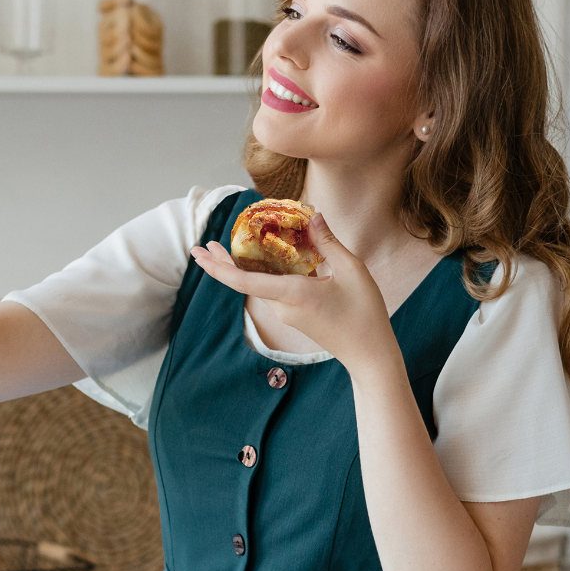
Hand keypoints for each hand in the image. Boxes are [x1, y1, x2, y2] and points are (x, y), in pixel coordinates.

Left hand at [189, 213, 399, 375]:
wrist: (369, 354)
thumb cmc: (365, 314)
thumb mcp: (352, 270)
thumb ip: (329, 242)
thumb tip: (313, 216)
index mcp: (292, 294)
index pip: (244, 281)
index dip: (218, 267)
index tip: (200, 253)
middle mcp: (283, 306)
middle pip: (244, 282)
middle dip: (221, 264)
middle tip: (203, 245)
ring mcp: (287, 314)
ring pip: (257, 286)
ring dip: (242, 267)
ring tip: (229, 246)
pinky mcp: (295, 316)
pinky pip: (272, 291)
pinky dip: (262, 274)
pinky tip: (266, 259)